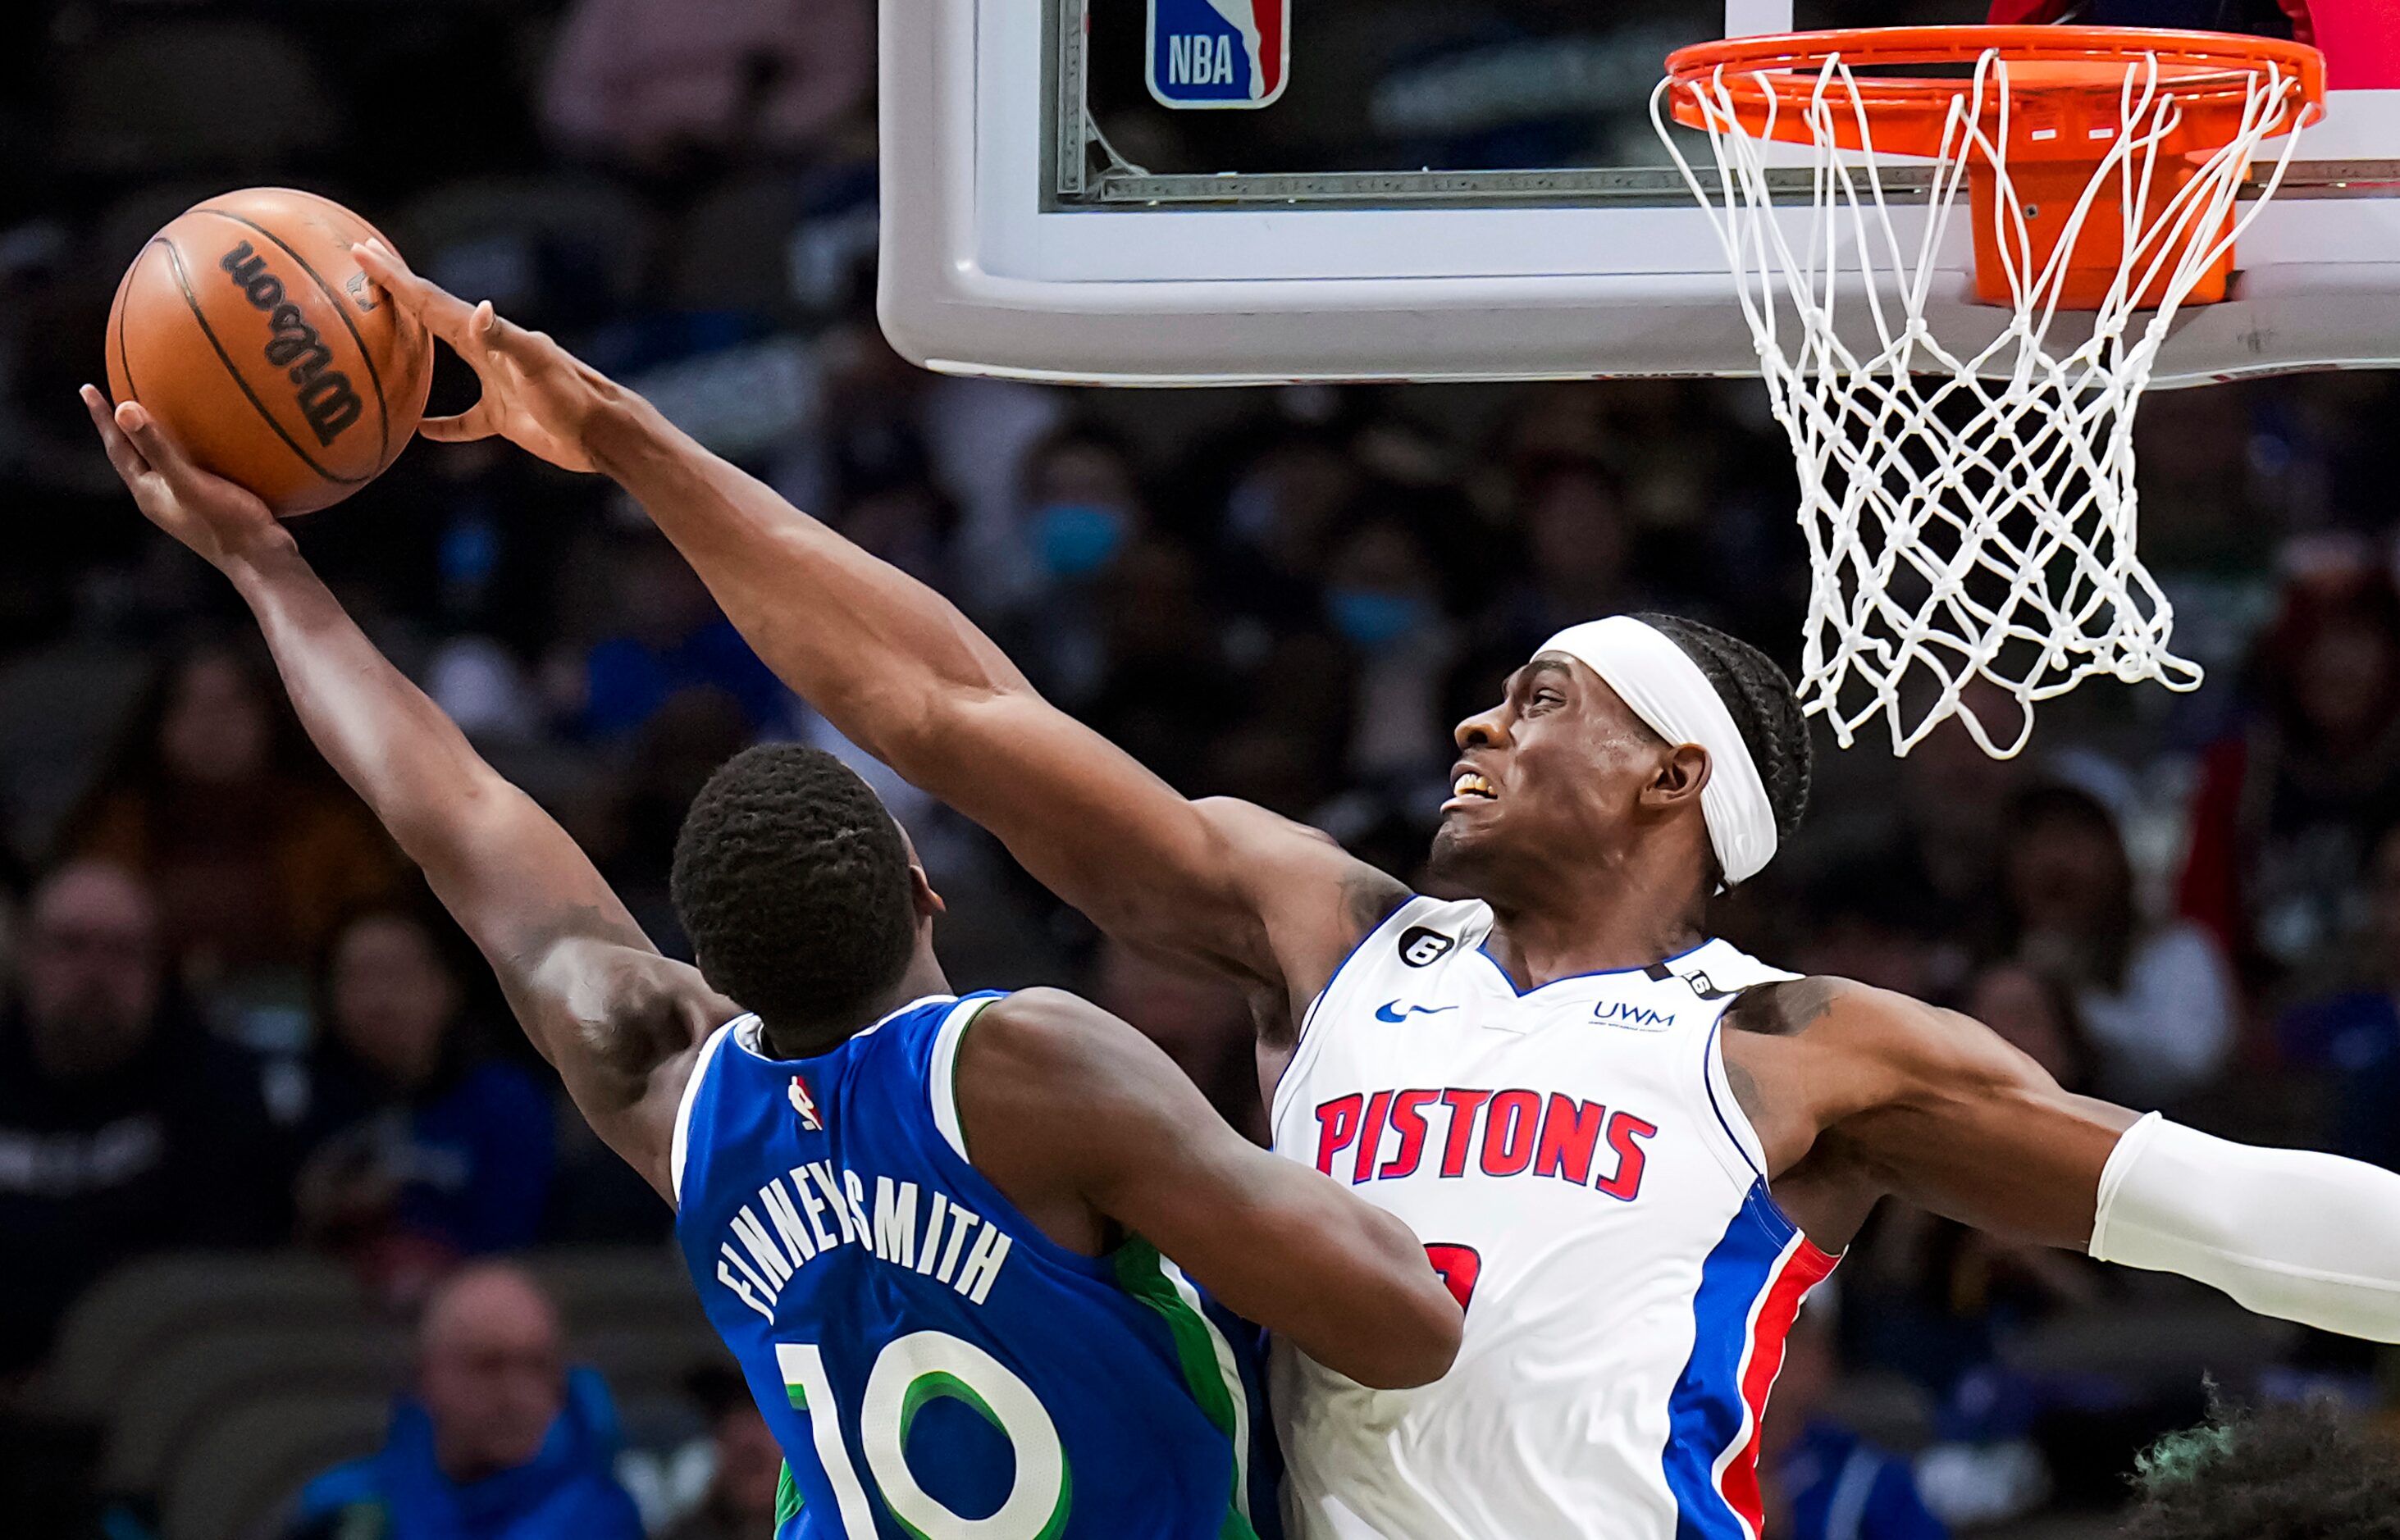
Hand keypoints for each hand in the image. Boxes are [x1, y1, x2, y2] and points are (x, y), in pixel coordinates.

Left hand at [81, 385, 292, 571]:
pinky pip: (187, 464)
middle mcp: (161, 496)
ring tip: (153, 409)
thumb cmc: (226, 524)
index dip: (102, 418)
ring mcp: (185, 500)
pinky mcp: (209, 500)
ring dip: (152, 435)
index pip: (117, 448)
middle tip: (114, 395)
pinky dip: (186, 445)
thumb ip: (158, 449)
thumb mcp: (189, 483)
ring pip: (160, 459)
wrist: (263, 559)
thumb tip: (124, 409)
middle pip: (132, 454)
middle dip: (121, 426)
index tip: (88, 389)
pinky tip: (205, 435)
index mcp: (148, 492)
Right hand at [351, 239, 614, 472]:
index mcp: (488, 335)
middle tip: (366, 258)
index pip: (431, 300)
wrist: (603, 433)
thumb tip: (477, 308)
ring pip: (442, 361)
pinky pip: (464, 422)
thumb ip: (504, 338)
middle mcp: (487, 352)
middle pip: (431, 315)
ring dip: (412, 344)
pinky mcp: (504, 418)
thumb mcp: (537, 363)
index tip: (362, 250)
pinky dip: (442, 426)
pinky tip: (422, 429)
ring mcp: (494, 384)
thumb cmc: (572, 396)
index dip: (396, 277)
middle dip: (398, 287)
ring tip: (382, 329)